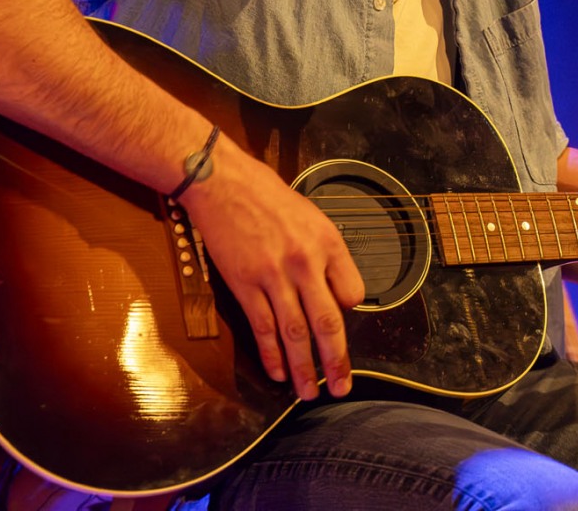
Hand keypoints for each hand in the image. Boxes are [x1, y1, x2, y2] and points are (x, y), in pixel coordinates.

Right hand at [178, 137, 365, 399]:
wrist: (224, 184)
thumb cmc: (270, 198)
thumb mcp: (312, 217)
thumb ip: (325, 254)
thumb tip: (333, 289)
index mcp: (328, 243)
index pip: (353, 293)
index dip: (348, 314)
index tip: (340, 325)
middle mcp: (306, 262)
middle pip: (328, 322)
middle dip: (336, 361)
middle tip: (342, 389)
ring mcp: (274, 275)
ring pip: (295, 332)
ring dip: (303, 368)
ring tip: (309, 393)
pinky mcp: (244, 284)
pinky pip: (262, 327)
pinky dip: (271, 354)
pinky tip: (277, 373)